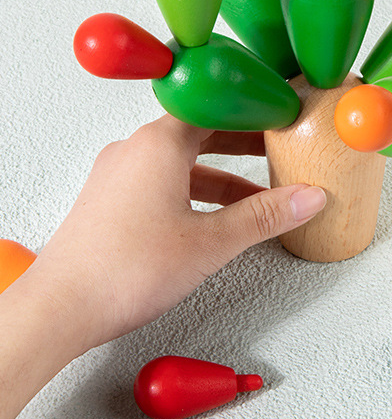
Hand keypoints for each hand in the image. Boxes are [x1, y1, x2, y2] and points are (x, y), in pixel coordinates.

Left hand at [26, 115, 326, 352]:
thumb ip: (264, 217)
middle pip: (200, 132)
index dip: (252, 110)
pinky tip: (217, 217)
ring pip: (182, 161)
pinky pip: (164, 181)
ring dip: (223, 175)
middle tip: (277, 146)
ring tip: (258, 194)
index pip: (215, 107)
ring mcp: (120, 175)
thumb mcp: (211, 242)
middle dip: (243, 143)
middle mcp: (136, 150)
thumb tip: (305, 198)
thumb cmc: (121, 271)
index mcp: (159, 144)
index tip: (278, 114)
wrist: (60, 310)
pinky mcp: (112, 200)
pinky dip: (196, 191)